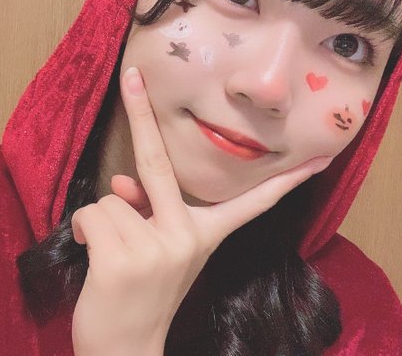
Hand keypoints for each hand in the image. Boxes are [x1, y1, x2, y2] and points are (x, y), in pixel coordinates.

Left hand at [70, 66, 330, 355]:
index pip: (250, 204)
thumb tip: (121, 180)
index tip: (317, 159)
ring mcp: (158, 246)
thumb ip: (145, 212)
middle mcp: (187, 236)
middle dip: (141, 112)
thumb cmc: (140, 296)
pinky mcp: (124, 257)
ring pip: (111, 199)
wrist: (126, 351)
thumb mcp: (155, 252)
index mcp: (204, 236)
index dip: (283, 181)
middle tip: (131, 74)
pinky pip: (92, 214)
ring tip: (109, 254)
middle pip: (158, 161)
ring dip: (101, 222)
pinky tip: (93, 257)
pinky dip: (84, 231)